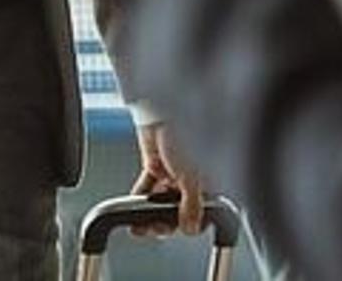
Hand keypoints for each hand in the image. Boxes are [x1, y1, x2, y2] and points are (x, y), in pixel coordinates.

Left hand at [131, 121, 206, 235]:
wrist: (160, 111)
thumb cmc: (184, 133)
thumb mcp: (191, 177)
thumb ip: (190, 205)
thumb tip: (191, 228)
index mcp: (207, 180)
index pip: (200, 210)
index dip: (189, 222)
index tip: (180, 229)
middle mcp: (190, 177)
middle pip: (178, 207)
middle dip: (166, 220)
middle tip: (156, 228)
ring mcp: (172, 172)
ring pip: (162, 200)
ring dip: (151, 212)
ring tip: (142, 223)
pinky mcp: (155, 165)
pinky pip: (147, 188)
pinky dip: (140, 198)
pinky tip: (135, 207)